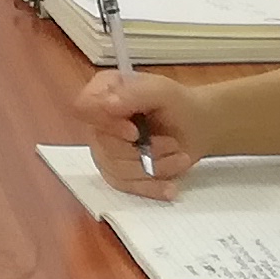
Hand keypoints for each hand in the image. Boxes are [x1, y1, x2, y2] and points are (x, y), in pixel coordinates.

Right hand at [75, 67, 207, 197]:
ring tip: (180, 158)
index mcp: (102, 91)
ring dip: (154, 167)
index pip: (84, 108)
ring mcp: (104, 148)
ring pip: (116, 169)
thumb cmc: (178, 105)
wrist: (195, 128)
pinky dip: (150, 187)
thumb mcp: (162, 91)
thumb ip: (135, 93)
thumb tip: (107, 104)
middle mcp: (97, 121)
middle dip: (142, 150)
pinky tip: (169, 187)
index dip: (106, 124)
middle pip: (102, 145)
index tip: (134, 133)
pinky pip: (125, 186)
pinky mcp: (116, 172)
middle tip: (172, 144)